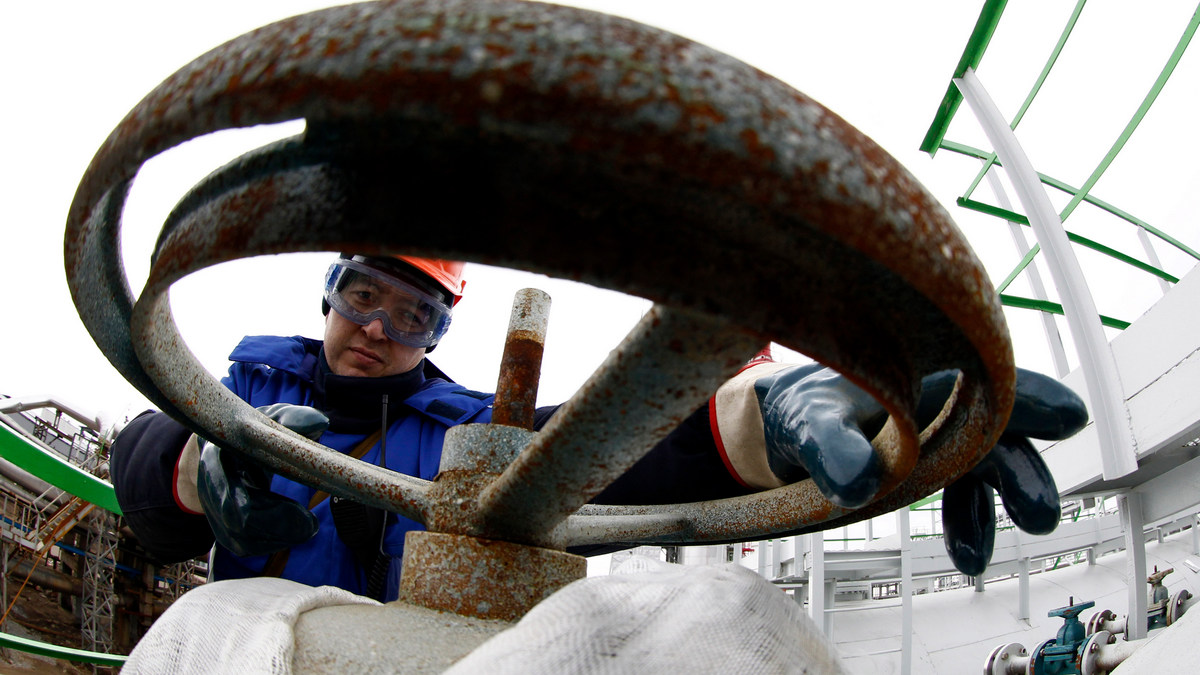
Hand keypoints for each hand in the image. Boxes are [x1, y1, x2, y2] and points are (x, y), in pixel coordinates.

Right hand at [196, 403, 328, 557]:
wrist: (222, 452)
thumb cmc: (251, 433)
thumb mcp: (270, 418)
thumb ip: (294, 419)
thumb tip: (321, 422)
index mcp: (218, 456)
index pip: (222, 483)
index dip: (240, 501)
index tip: (267, 515)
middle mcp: (210, 488)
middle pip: (234, 521)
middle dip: (274, 524)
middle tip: (310, 524)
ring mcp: (214, 512)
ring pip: (240, 539)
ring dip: (278, 537)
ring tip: (308, 526)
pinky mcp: (224, 529)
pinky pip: (246, 546)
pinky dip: (274, 542)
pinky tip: (295, 531)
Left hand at [747, 364, 1085, 574]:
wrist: (777, 428)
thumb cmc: (800, 405)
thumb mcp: (808, 420)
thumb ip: (831, 447)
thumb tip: (859, 481)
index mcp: (921, 367)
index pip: (983, 373)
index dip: (1029, 393)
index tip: (1069, 417)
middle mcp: (939, 396)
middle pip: (996, 425)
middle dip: (1020, 470)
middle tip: (1037, 513)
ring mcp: (937, 432)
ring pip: (984, 463)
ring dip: (992, 507)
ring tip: (980, 556)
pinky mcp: (927, 466)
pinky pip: (960, 492)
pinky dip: (968, 522)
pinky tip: (967, 557)